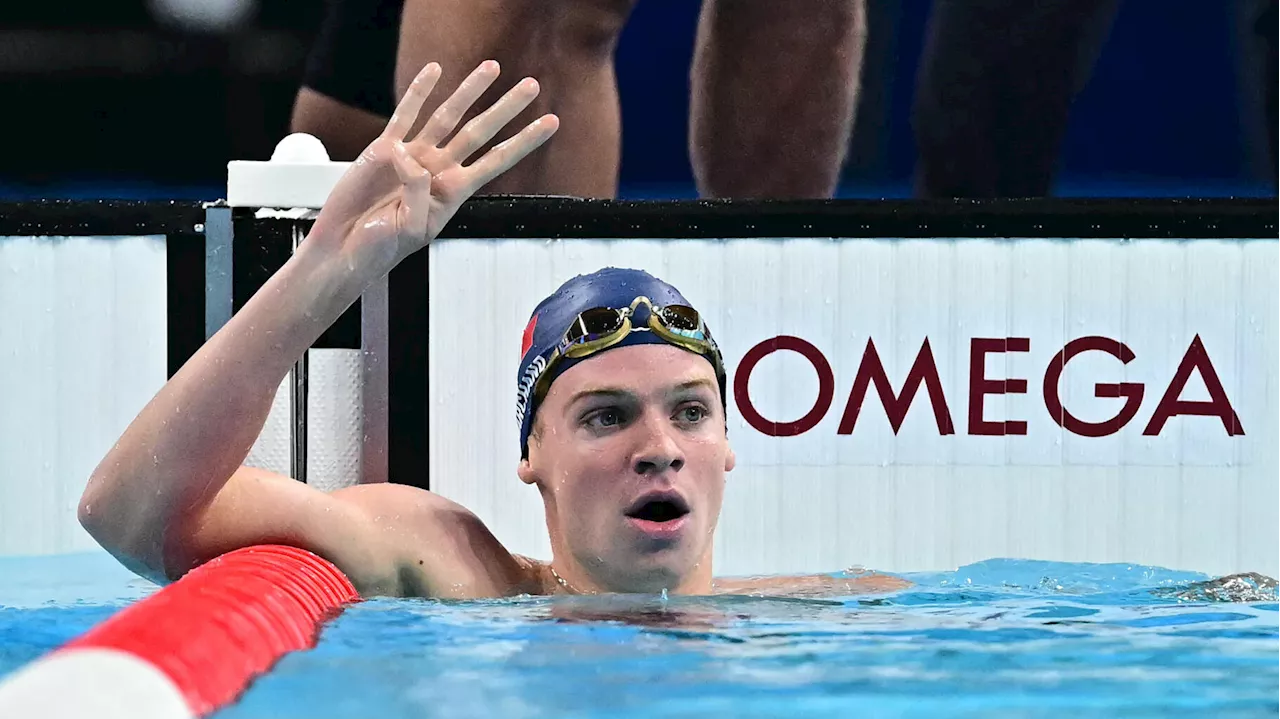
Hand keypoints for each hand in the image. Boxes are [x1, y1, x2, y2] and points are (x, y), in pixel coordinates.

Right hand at [308, 60, 558, 275]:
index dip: (524, 140)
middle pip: (480, 131)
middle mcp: (438, 169)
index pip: (497, 160)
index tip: (550, 122)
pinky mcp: (384, 149)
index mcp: (453, 192)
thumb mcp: (412, 227)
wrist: (344, 247)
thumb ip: (419, 192)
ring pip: (448, 116)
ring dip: (470, 91)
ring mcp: (413, 156)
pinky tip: (435, 71)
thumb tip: (410, 156)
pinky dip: (420, 91)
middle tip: (532, 86)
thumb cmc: (379, 248)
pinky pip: (406, 114)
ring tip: (493, 68)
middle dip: (507, 108)